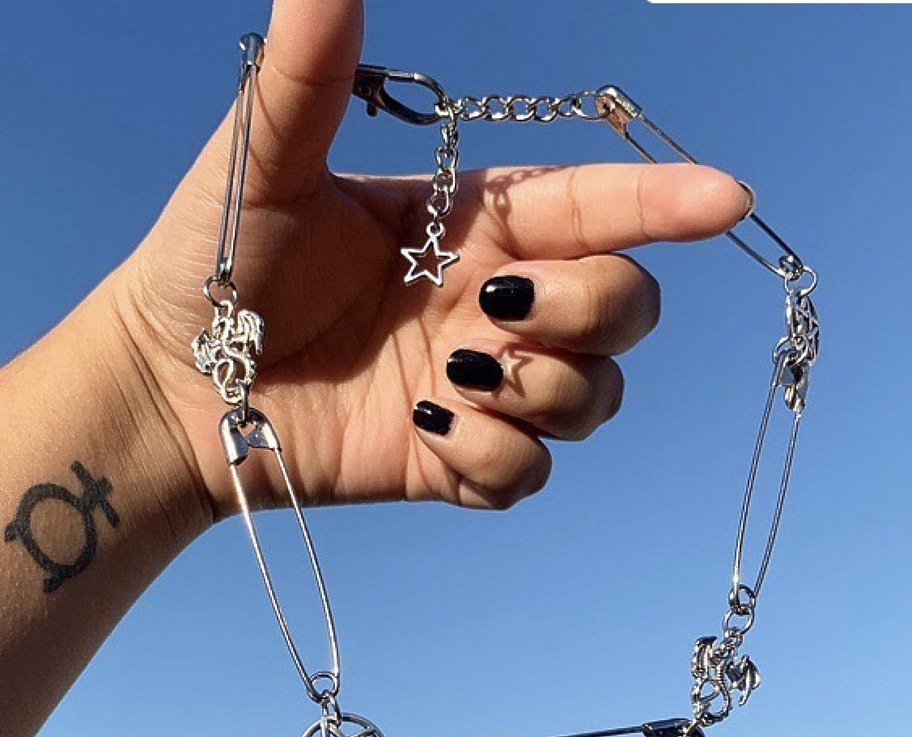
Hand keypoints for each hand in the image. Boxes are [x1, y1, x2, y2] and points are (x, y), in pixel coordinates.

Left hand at [111, 0, 749, 518]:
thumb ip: (308, 75)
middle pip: (624, 307)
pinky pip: (527, 474)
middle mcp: (493, 302)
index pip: (594, 207)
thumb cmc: (216, 264)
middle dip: (590, 311)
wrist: (179, 385)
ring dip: (545, 391)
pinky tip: (426, 431)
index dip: (662, 202)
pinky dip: (493, 459)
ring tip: (450, 376)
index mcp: (471, 224)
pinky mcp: (455, 458)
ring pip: (594, 398)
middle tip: (495, 310)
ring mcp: (480, 386)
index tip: (723, 198)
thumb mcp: (262, 165)